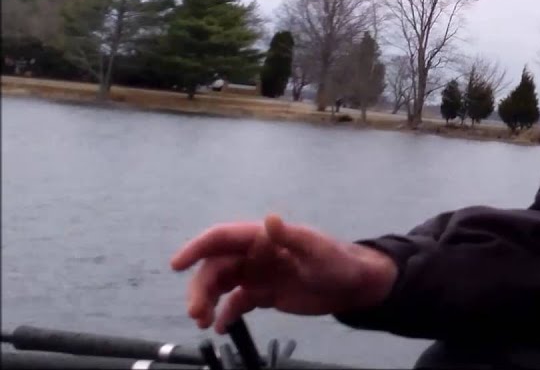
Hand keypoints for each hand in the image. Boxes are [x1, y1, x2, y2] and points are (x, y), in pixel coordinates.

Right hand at [170, 214, 396, 332]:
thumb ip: (291, 237)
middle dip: (200, 287)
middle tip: (196, 313)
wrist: (354, 286)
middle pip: (215, 267)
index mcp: (264, 237)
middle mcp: (255, 253)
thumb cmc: (338, 262)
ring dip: (207, 301)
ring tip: (205, 322)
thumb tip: (269, 219)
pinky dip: (225, 314)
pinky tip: (221, 328)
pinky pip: (235, 303)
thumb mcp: (317, 250)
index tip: (177, 265)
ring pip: (220, 285)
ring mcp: (257, 274)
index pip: (222, 238)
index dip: (197, 248)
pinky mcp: (263, 294)